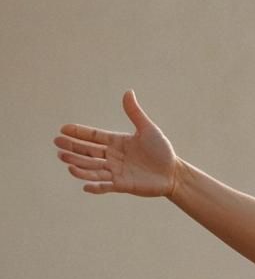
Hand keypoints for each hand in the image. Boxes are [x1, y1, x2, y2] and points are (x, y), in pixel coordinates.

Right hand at [54, 91, 178, 196]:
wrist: (173, 173)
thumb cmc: (162, 151)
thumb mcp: (148, 130)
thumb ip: (135, 113)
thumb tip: (128, 92)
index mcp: (117, 142)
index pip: (94, 136)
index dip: (79, 133)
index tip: (63, 129)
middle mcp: (113, 156)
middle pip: (88, 152)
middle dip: (73, 148)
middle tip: (57, 144)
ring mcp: (116, 171)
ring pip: (93, 168)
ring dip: (79, 165)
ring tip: (65, 159)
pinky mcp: (122, 185)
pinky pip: (105, 186)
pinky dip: (96, 186)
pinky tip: (85, 186)